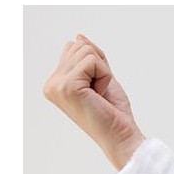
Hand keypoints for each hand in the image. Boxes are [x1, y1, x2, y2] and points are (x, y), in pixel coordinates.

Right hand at [43, 34, 144, 169]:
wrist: (121, 136)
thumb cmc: (114, 112)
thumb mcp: (102, 78)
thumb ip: (90, 59)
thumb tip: (79, 37)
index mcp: (56, 82)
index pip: (74, 48)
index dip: (95, 63)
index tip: (98, 89)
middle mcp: (51, 84)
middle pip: (79, 46)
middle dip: (99, 66)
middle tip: (100, 92)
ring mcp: (56, 86)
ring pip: (86, 51)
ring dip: (102, 72)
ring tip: (100, 94)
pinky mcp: (67, 86)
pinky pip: (92, 61)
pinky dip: (104, 76)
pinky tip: (100, 95)